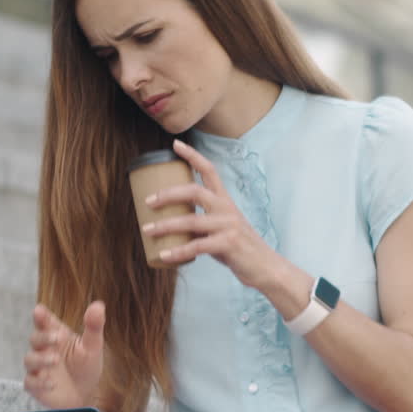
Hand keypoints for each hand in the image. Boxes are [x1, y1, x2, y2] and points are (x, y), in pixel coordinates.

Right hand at [23, 301, 105, 410]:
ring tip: (55, 360)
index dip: (41, 316)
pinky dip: (39, 382)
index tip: (39, 311)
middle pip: (35, 338)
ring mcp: (38, 368)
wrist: (87, 395)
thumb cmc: (87, 366)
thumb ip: (94, 326)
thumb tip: (98, 305)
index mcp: (56, 335)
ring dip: (41, 359)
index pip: (45, 322)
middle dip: (43, 337)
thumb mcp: (93, 346)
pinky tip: (52, 383)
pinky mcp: (36, 386)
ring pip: (29, 360)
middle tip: (57, 338)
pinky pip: (30, 382)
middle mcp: (44, 349)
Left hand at [143, 138, 278, 289]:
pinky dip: (178, 251)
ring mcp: (228, 226)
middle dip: (168, 194)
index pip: (209, 170)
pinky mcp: (228, 244)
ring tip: (147, 230)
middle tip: (147, 201)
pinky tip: (164, 255)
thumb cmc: (239, 248)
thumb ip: (202, 223)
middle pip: (194, 191)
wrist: (265, 267)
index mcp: (224, 201)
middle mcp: (227, 209)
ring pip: (191, 220)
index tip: (175, 144)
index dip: (192, 156)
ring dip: (165, 225)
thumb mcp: (222, 228)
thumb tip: (172, 224)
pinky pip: (197, 246)